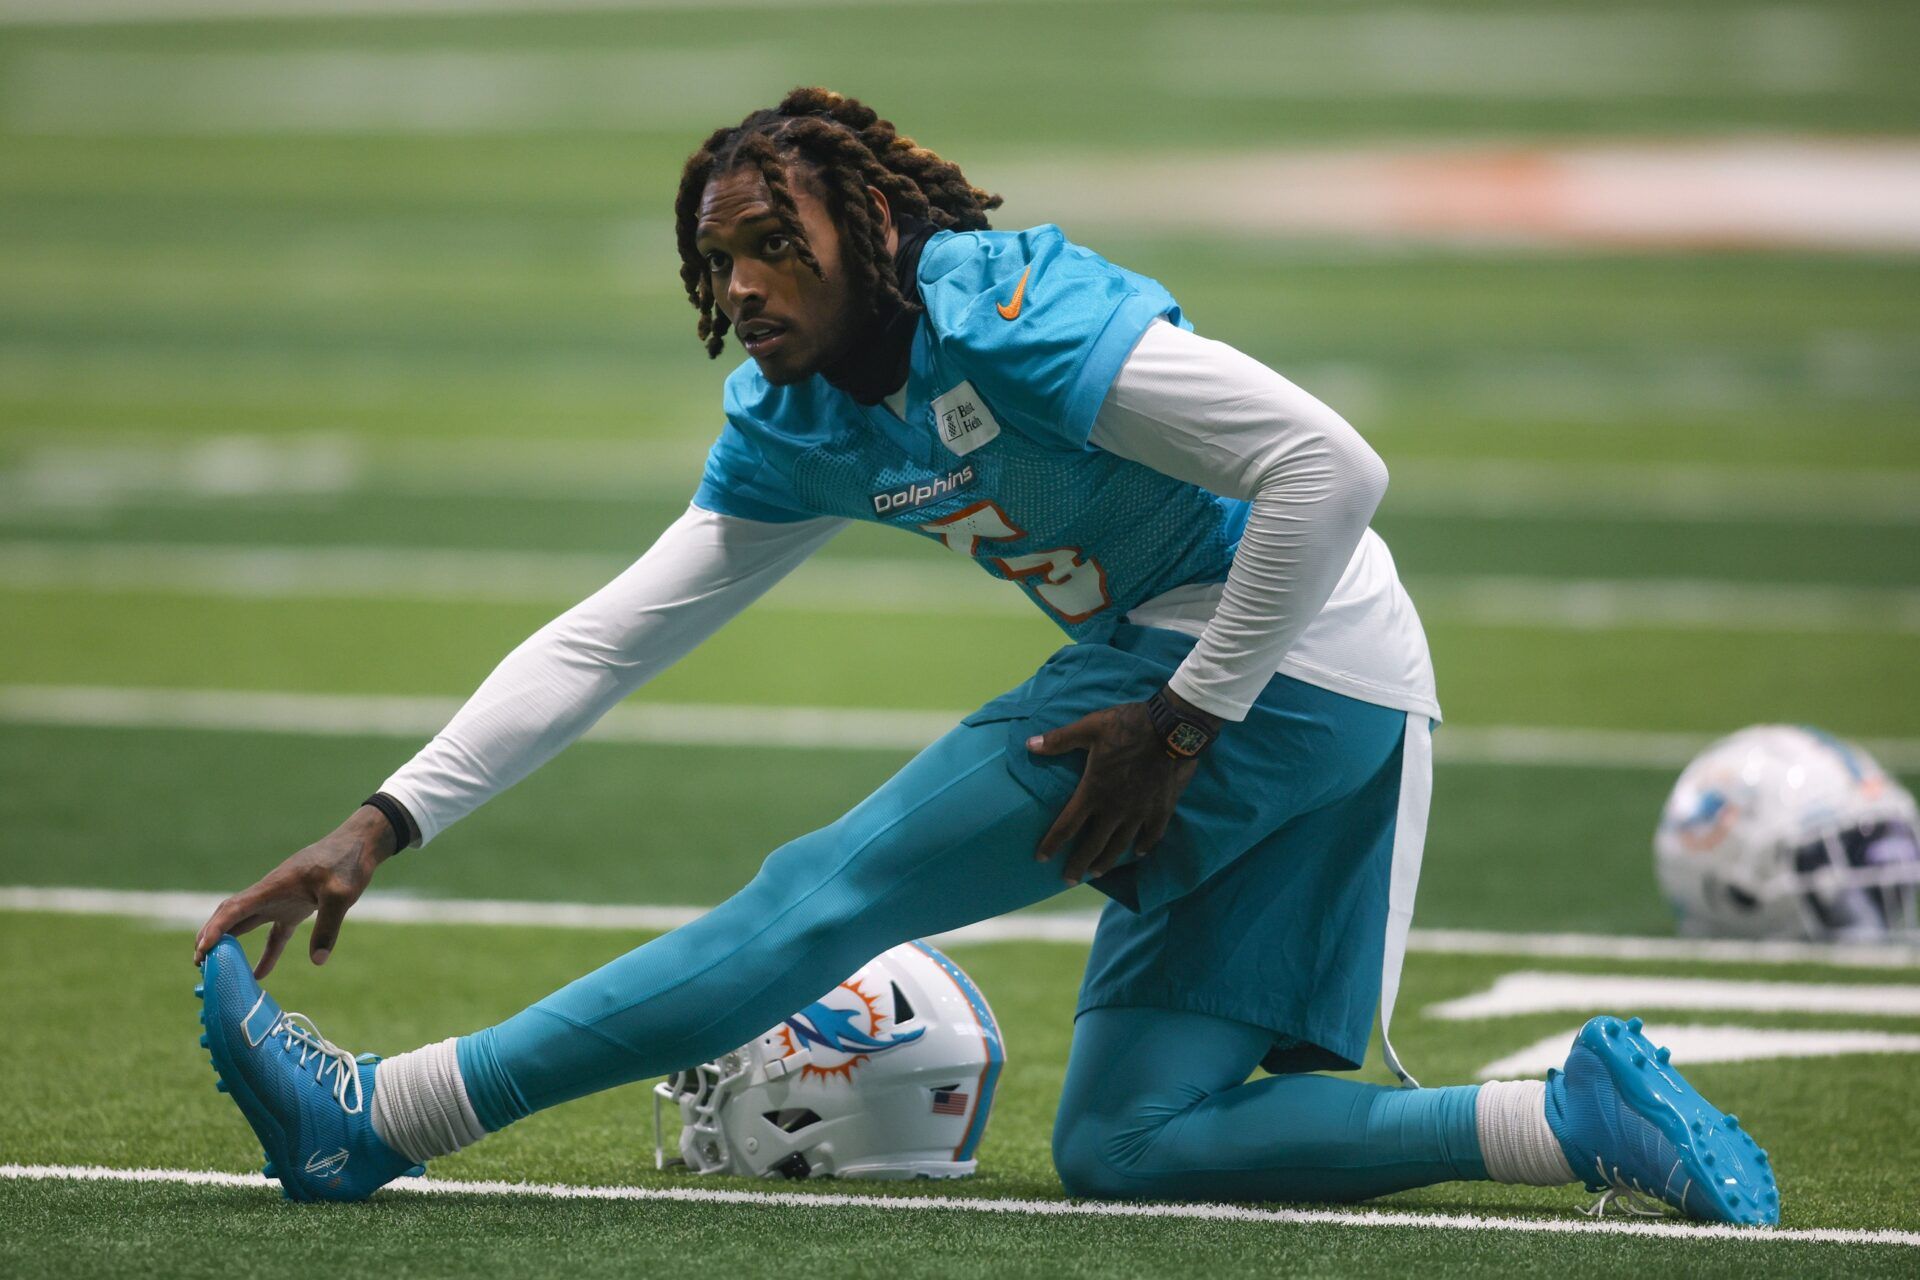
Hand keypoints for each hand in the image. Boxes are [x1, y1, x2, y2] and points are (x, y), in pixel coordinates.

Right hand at [193, 805, 396, 977]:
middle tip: (199, 965)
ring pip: (247, 924)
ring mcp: (281, 900)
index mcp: (273, 887)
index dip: (215, 929)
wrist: (360, 844)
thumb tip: (317, 960)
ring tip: (216, 969)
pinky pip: (274, 934)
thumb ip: (328, 927)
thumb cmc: (348, 863)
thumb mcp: (341, 895)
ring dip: (231, 944)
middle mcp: (270, 894)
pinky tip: (260, 974)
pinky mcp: (296, 907)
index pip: (234, 909)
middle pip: (231, 916)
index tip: (201, 950)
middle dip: (212, 938)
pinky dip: (266, 953)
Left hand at [1026, 692, 1215, 884]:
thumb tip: (1029, 744)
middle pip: (1093, 845)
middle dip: (1077, 865)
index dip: (1052, 844)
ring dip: (1107, 861)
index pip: (1067, 826)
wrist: (1173, 728)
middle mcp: (1115, 809)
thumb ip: (1059, 740)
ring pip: (1121, 845)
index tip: (1041, 857)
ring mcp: (1140, 812)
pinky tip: (1138, 852)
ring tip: (1096, 872)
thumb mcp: (1089, 728)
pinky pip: (1152, 835)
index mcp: (1094, 791)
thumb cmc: (1128, 726)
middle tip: (1068, 880)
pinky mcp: (1162, 809)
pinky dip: (1144, 846)